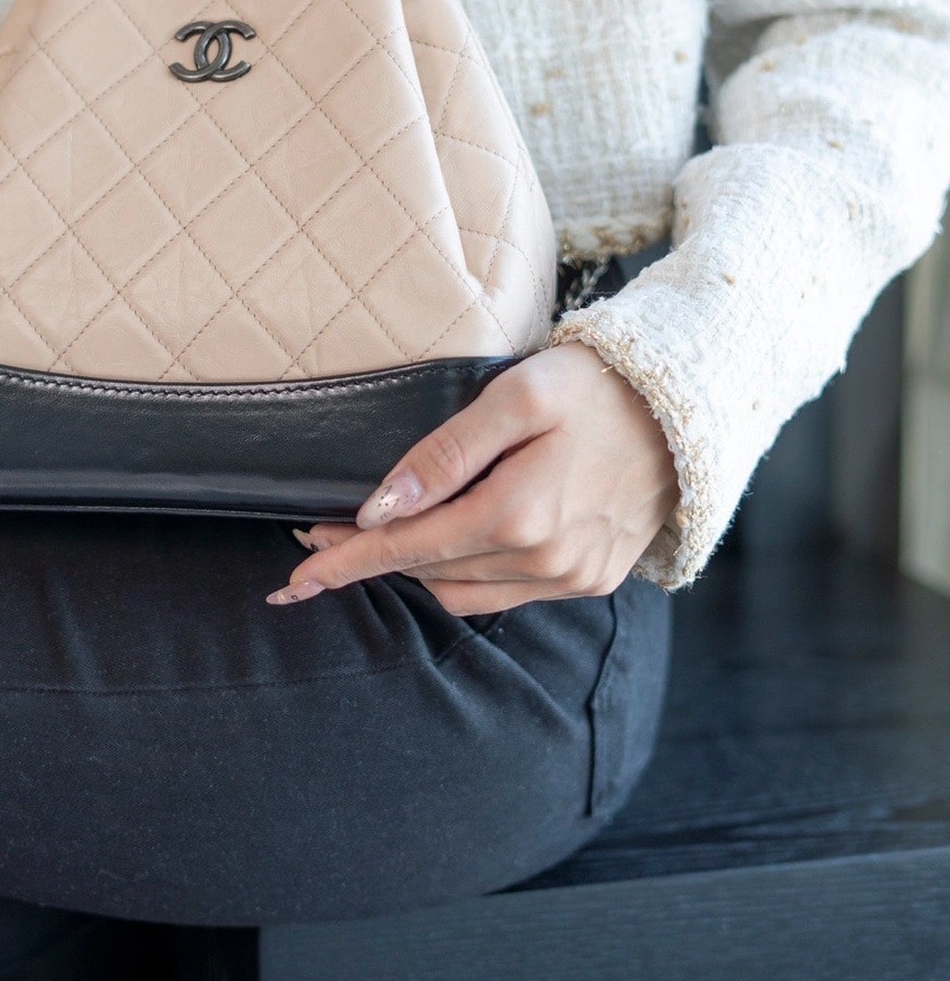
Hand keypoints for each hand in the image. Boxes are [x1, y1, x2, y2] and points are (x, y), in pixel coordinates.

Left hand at [266, 341, 679, 615]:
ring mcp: (573, 576)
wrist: (685, 407)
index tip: (294, 579)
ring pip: (465, 592)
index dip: (347, 562)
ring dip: (418, 571)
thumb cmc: (595, 387)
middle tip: (321, 538)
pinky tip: (450, 547)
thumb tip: (381, 506)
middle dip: (371, 559)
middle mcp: (545, 559)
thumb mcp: (517, 396)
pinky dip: (467, 576)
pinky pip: (508, 594)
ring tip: (377, 542)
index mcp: (520, 514)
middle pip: (430, 573)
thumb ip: (445, 451)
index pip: (409, 549)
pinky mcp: (592, 579)